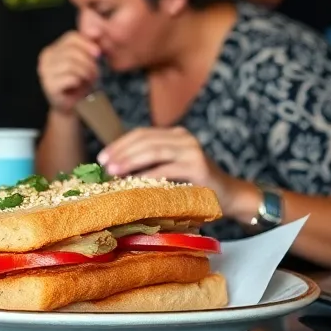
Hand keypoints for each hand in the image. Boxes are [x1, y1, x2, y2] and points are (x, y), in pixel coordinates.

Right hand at [38, 32, 99, 112]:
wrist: (72, 106)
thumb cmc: (80, 82)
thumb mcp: (86, 60)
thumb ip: (89, 44)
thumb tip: (97, 31)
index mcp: (52, 50)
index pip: (71, 37)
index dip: (87, 44)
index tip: (98, 54)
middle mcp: (45, 59)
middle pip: (73, 51)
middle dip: (89, 62)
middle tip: (94, 72)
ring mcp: (45, 72)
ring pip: (72, 64)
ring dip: (86, 72)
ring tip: (88, 79)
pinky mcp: (49, 85)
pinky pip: (71, 77)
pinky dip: (79, 81)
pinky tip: (78, 86)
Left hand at [98, 127, 255, 219]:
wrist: (230, 196)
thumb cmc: (194, 184)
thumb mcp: (171, 167)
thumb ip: (150, 162)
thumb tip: (112, 168)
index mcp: (175, 134)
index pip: (141, 134)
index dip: (119, 144)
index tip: (101, 156)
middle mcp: (184, 138)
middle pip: (145, 140)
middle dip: (121, 152)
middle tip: (104, 165)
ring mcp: (192, 151)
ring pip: (154, 151)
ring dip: (130, 161)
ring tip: (114, 171)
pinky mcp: (198, 167)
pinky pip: (167, 169)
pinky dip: (149, 175)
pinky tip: (135, 183)